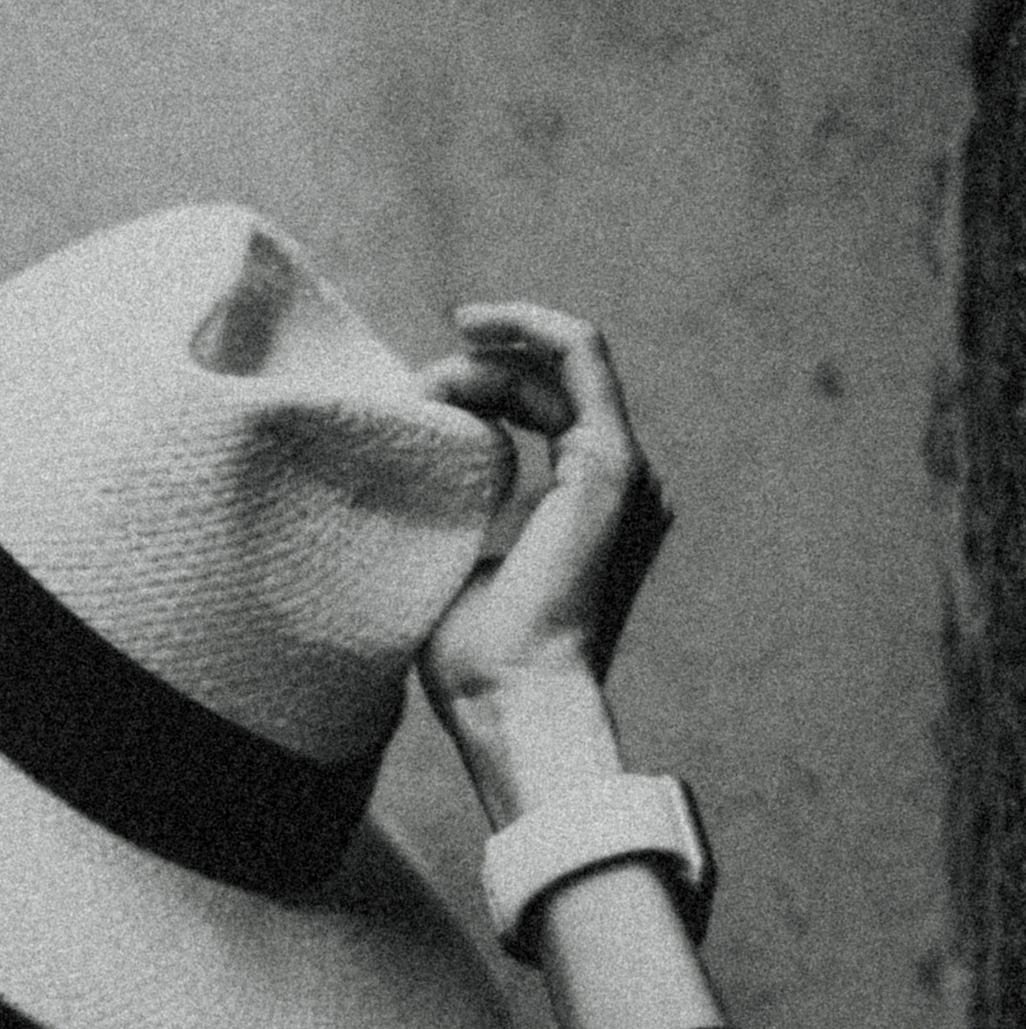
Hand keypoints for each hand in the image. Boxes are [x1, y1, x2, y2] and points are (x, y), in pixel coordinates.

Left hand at [414, 303, 671, 728]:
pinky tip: (472, 331)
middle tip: (413, 394)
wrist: (509, 698)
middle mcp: (616, 480)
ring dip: (485, 359)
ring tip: (424, 392)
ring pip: (559, 361)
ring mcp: (620, 468)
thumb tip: (409, 444)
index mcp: (587, 502)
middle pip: (547, 380)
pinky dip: (527, 330)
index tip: (419, 386)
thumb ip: (448, 494)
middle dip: (475, 368)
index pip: (541, 405)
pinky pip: (581, 354)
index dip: (481, 379)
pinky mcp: (609, 462)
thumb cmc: (471, 655)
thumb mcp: (449, 551)